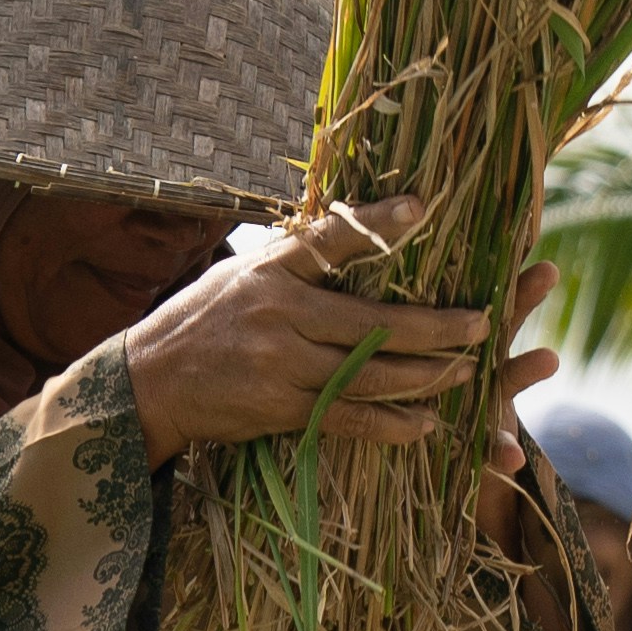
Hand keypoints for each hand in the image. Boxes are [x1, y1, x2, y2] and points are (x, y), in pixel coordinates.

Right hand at [122, 202, 557, 464]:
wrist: (147, 381)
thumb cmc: (201, 320)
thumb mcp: (241, 273)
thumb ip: (295, 261)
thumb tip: (353, 231)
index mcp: (272, 270)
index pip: (330, 239)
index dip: (377, 223)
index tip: (424, 206)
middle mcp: (280, 313)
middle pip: (373, 321)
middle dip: (436, 326)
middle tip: (483, 322)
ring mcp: (281, 364)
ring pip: (369, 373)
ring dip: (425, 376)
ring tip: (468, 372)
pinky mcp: (280, 408)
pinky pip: (348, 419)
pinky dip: (390, 423)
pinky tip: (425, 424)